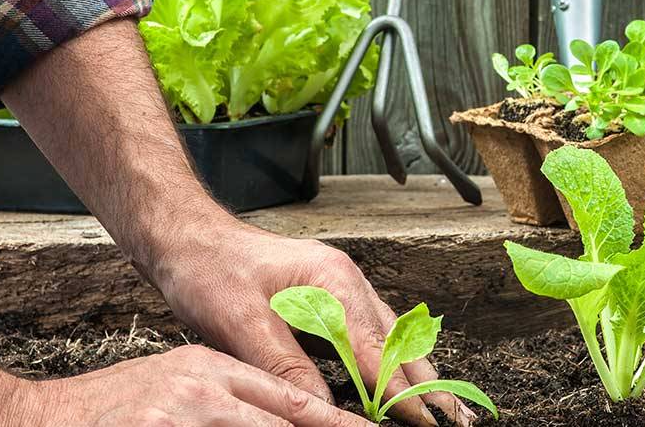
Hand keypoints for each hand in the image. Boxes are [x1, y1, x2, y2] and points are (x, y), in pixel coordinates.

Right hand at [18, 344, 373, 425]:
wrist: (36, 420)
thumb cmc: (110, 410)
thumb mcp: (174, 386)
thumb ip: (226, 399)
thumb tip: (285, 415)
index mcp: (209, 369)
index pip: (289, 398)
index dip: (334, 424)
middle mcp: (202, 390)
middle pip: (284, 419)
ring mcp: (183, 416)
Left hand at [151, 216, 476, 426]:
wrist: (186, 236)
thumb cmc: (209, 270)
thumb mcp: (241, 322)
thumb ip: (286, 366)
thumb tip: (323, 410)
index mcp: (333, 282)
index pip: (378, 351)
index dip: (402, 393)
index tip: (426, 424)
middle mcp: (346, 282)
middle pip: (398, 342)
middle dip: (427, 385)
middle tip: (458, 422)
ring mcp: (339, 288)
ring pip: (390, 338)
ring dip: (414, 375)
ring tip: (441, 410)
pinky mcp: (327, 298)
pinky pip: (370, 333)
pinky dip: (389, 361)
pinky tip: (398, 382)